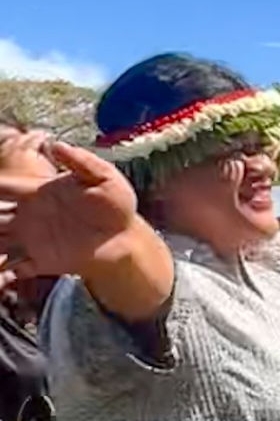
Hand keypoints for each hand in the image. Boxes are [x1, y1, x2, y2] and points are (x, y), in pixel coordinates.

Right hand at [0, 142, 141, 278]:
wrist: (125, 238)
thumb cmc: (115, 204)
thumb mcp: (104, 177)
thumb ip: (81, 161)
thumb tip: (57, 144)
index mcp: (37, 192)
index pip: (3, 187)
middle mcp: (27, 216)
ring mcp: (31, 240)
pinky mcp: (41, 262)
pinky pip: (13, 269)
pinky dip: (1, 274)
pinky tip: (3, 276)